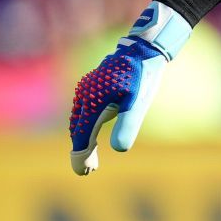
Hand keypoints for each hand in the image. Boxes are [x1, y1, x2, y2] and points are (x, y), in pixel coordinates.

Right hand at [68, 1, 191, 175]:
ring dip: (82, 138)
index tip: (83, 171)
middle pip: (78, 129)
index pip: (82, 135)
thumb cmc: (143, 76)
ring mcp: (86, 89)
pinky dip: (84, 124)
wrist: (142, 48)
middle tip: (88, 170)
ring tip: (89, 156)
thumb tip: (120, 149)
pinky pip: (82, 109)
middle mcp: (84, 96)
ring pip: (78, 119)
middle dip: (81, 150)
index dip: (81, 155)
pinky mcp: (91, 86)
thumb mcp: (138, 102)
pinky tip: (91, 132)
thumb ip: (128, 124)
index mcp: (93, 103)